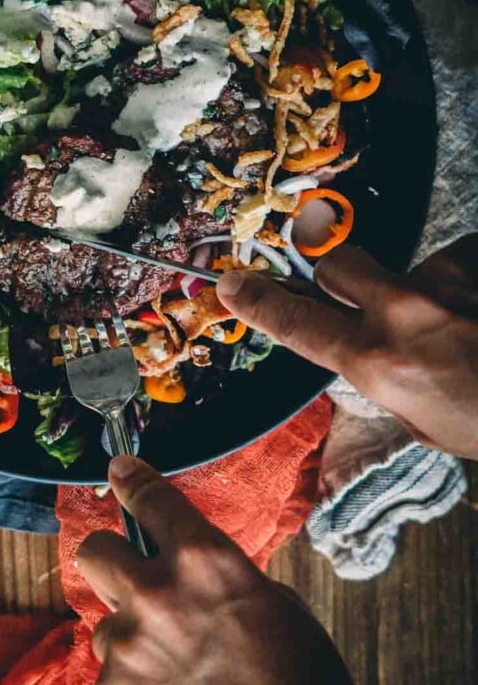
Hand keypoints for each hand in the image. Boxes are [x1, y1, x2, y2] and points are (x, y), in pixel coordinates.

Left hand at [79, 457, 384, 684]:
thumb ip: (222, 577)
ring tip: (178, 668)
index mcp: (207, 559)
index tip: (119, 470)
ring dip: (132, 634)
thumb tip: (189, 571)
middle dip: (110, 558)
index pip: (151, 499)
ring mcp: (130, 647)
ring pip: (106, 621)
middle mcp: (158, 593)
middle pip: (94, 551)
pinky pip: (112, 674)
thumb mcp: (277, 607)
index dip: (131, 480)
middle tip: (133, 578)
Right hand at [215, 236, 477, 459]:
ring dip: (423, 291)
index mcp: (379, 363)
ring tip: (464, 327)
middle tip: (355, 294)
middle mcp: (403, 312)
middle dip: (335, 272)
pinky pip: (455, 265)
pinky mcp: (474, 263)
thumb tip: (373, 355)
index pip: (297, 322)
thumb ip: (386, 379)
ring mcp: (445, 281)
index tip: (231, 283)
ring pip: (410, 267)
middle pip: (337, 262)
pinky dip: (463, 288)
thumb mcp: (425, 423)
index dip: (258, 302)